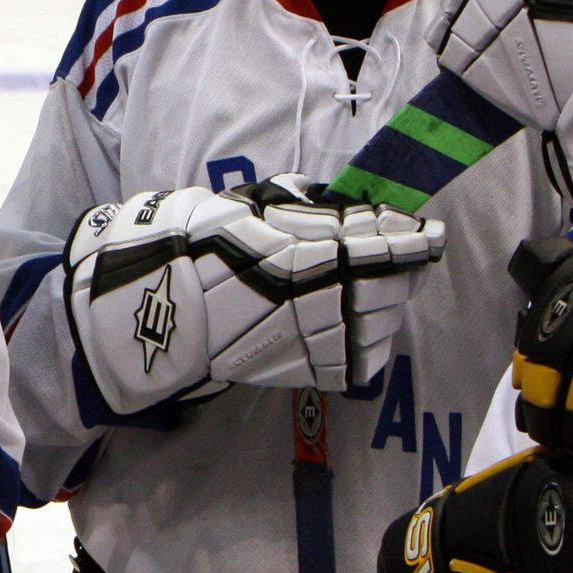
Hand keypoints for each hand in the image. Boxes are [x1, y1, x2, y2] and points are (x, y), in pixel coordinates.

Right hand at [62, 174, 444, 414]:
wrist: (141, 309)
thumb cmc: (182, 245)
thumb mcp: (237, 206)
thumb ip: (293, 205)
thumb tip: (341, 204)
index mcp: (292, 252)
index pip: (368, 243)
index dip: (405, 236)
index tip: (430, 231)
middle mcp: (303, 299)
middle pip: (380, 284)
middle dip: (401, 267)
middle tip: (411, 250)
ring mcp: (300, 340)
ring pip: (373, 322)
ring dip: (388, 301)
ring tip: (384, 284)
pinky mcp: (294, 369)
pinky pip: (351, 359)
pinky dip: (368, 341)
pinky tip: (364, 325)